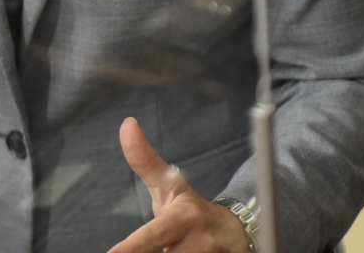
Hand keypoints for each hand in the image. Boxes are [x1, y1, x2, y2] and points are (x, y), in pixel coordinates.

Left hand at [107, 118, 251, 252]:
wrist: (237, 233)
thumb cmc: (192, 211)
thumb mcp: (170, 186)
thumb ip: (144, 160)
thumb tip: (127, 124)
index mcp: (183, 219)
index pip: (151, 236)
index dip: (131, 249)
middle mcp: (199, 244)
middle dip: (157, 251)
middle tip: (167, 239)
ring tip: (177, 246)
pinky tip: (181, 251)